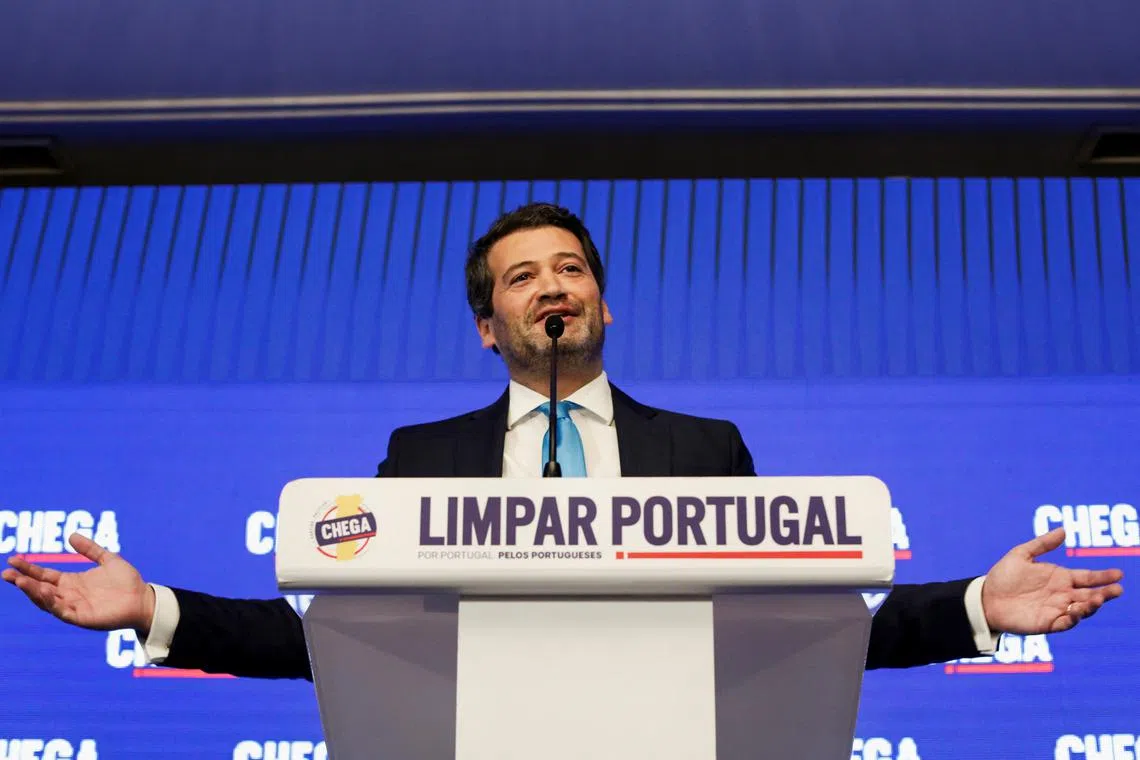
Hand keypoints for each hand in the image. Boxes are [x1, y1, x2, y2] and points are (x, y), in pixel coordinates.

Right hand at [2, 533, 154, 634]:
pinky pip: (62, 611)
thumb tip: (71, 535)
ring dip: (33, 592)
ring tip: (20, 581)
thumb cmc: (127, 581)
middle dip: (23, 581)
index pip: (44, 575)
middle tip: (7, 572)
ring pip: (46, 601)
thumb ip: (90, 549)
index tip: (13, 560)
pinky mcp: (81, 617)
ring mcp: (73, 607)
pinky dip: (51, 602)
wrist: (143, 599)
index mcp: (72, 582)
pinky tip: (43, 592)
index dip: (28, 569)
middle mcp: (68, 595)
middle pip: (39, 588)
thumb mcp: (108, 559)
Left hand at [982, 527, 1123, 633]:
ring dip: (1092, 605)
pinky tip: (1076, 611)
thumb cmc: (1003, 576)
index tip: (1118, 574)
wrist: (985, 598)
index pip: (1087, 577)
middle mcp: (1063, 594)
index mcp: (1060, 578)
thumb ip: (1042, 544)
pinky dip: (1073, 618)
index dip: (1103, 576)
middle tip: (1117, 589)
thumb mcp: (1021, 555)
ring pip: (1082, 610)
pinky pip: (1065, 623)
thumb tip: (1064, 530)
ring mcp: (1056, 609)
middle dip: (1105, 593)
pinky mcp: (1047, 623)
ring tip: (1097, 599)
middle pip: (1090, 595)